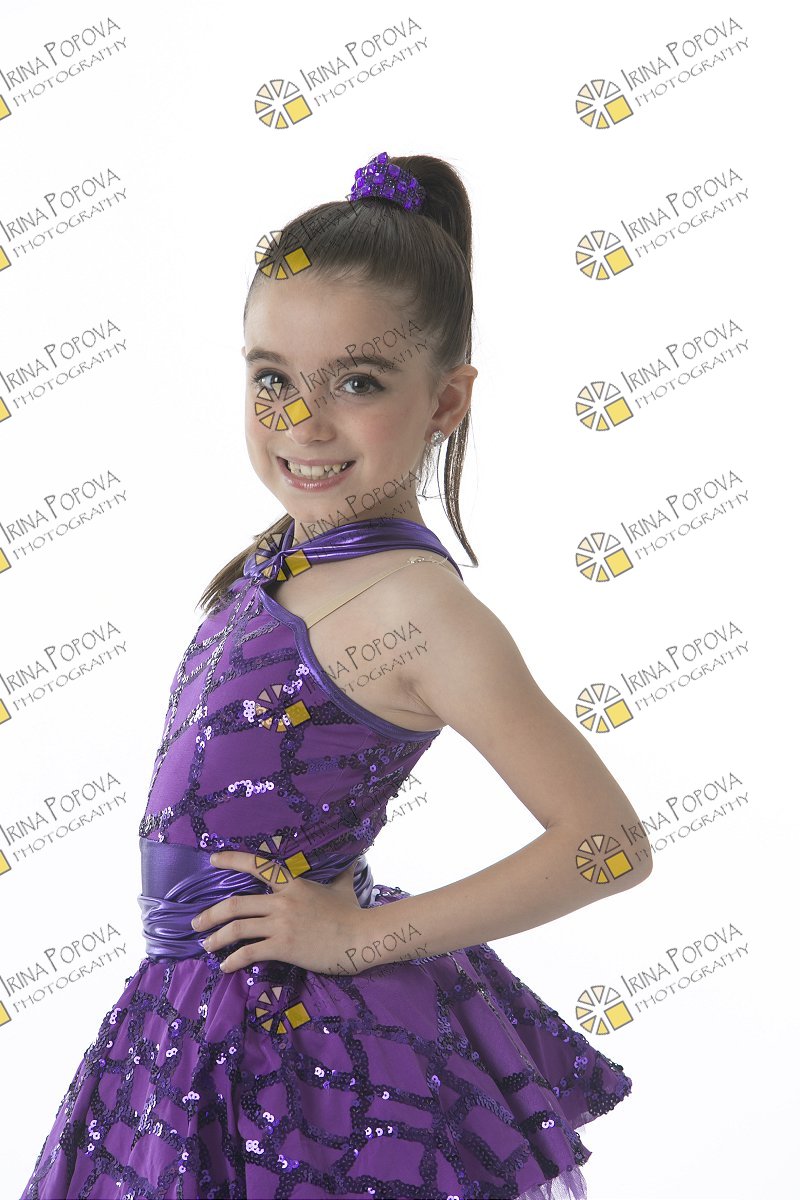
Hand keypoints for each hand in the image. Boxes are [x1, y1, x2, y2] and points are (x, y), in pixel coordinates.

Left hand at [191, 851, 364, 974]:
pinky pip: (250, 952)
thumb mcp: (343, 887)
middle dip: (211, 914)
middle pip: (237, 904)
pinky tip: (226, 967)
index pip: (259, 865)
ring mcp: (282, 924)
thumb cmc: (353, 913)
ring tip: (206, 945)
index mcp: (294, 883)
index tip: (213, 859)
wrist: (362, 937)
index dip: (233, 860)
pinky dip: (234, 960)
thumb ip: (342, 872)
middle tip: (196, 922)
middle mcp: (283, 901)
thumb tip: (354, 857)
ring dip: (217, 938)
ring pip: (238, 928)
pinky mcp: (284, 946)